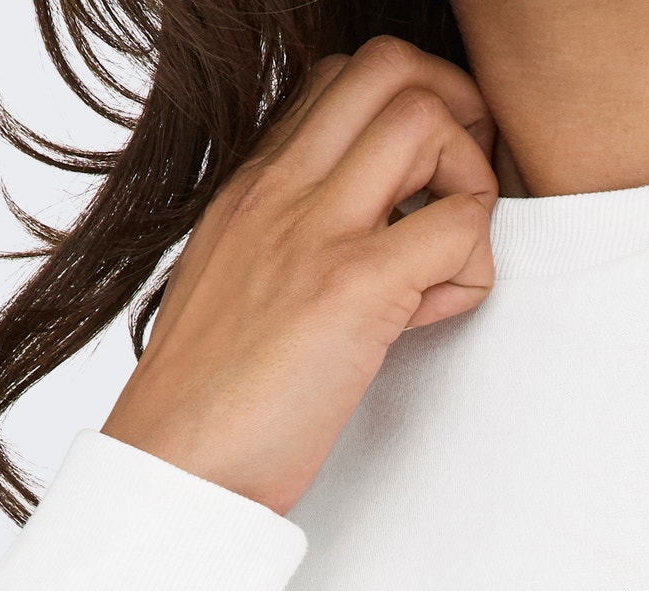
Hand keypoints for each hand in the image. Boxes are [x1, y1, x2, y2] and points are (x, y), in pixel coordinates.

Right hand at [101, 35, 497, 513]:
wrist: (176, 464)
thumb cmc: (211, 401)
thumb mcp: (237, 289)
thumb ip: (288, 246)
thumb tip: (358, 242)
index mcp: (253, 186)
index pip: (342, 81)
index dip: (405, 118)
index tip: (415, 195)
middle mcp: (281, 190)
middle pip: (390, 67)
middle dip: (457, 116)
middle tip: (461, 198)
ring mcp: (315, 232)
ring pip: (428, 122)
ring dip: (469, 186)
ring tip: (444, 263)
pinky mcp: (354, 291)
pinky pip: (458, 228)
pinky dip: (472, 269)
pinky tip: (431, 316)